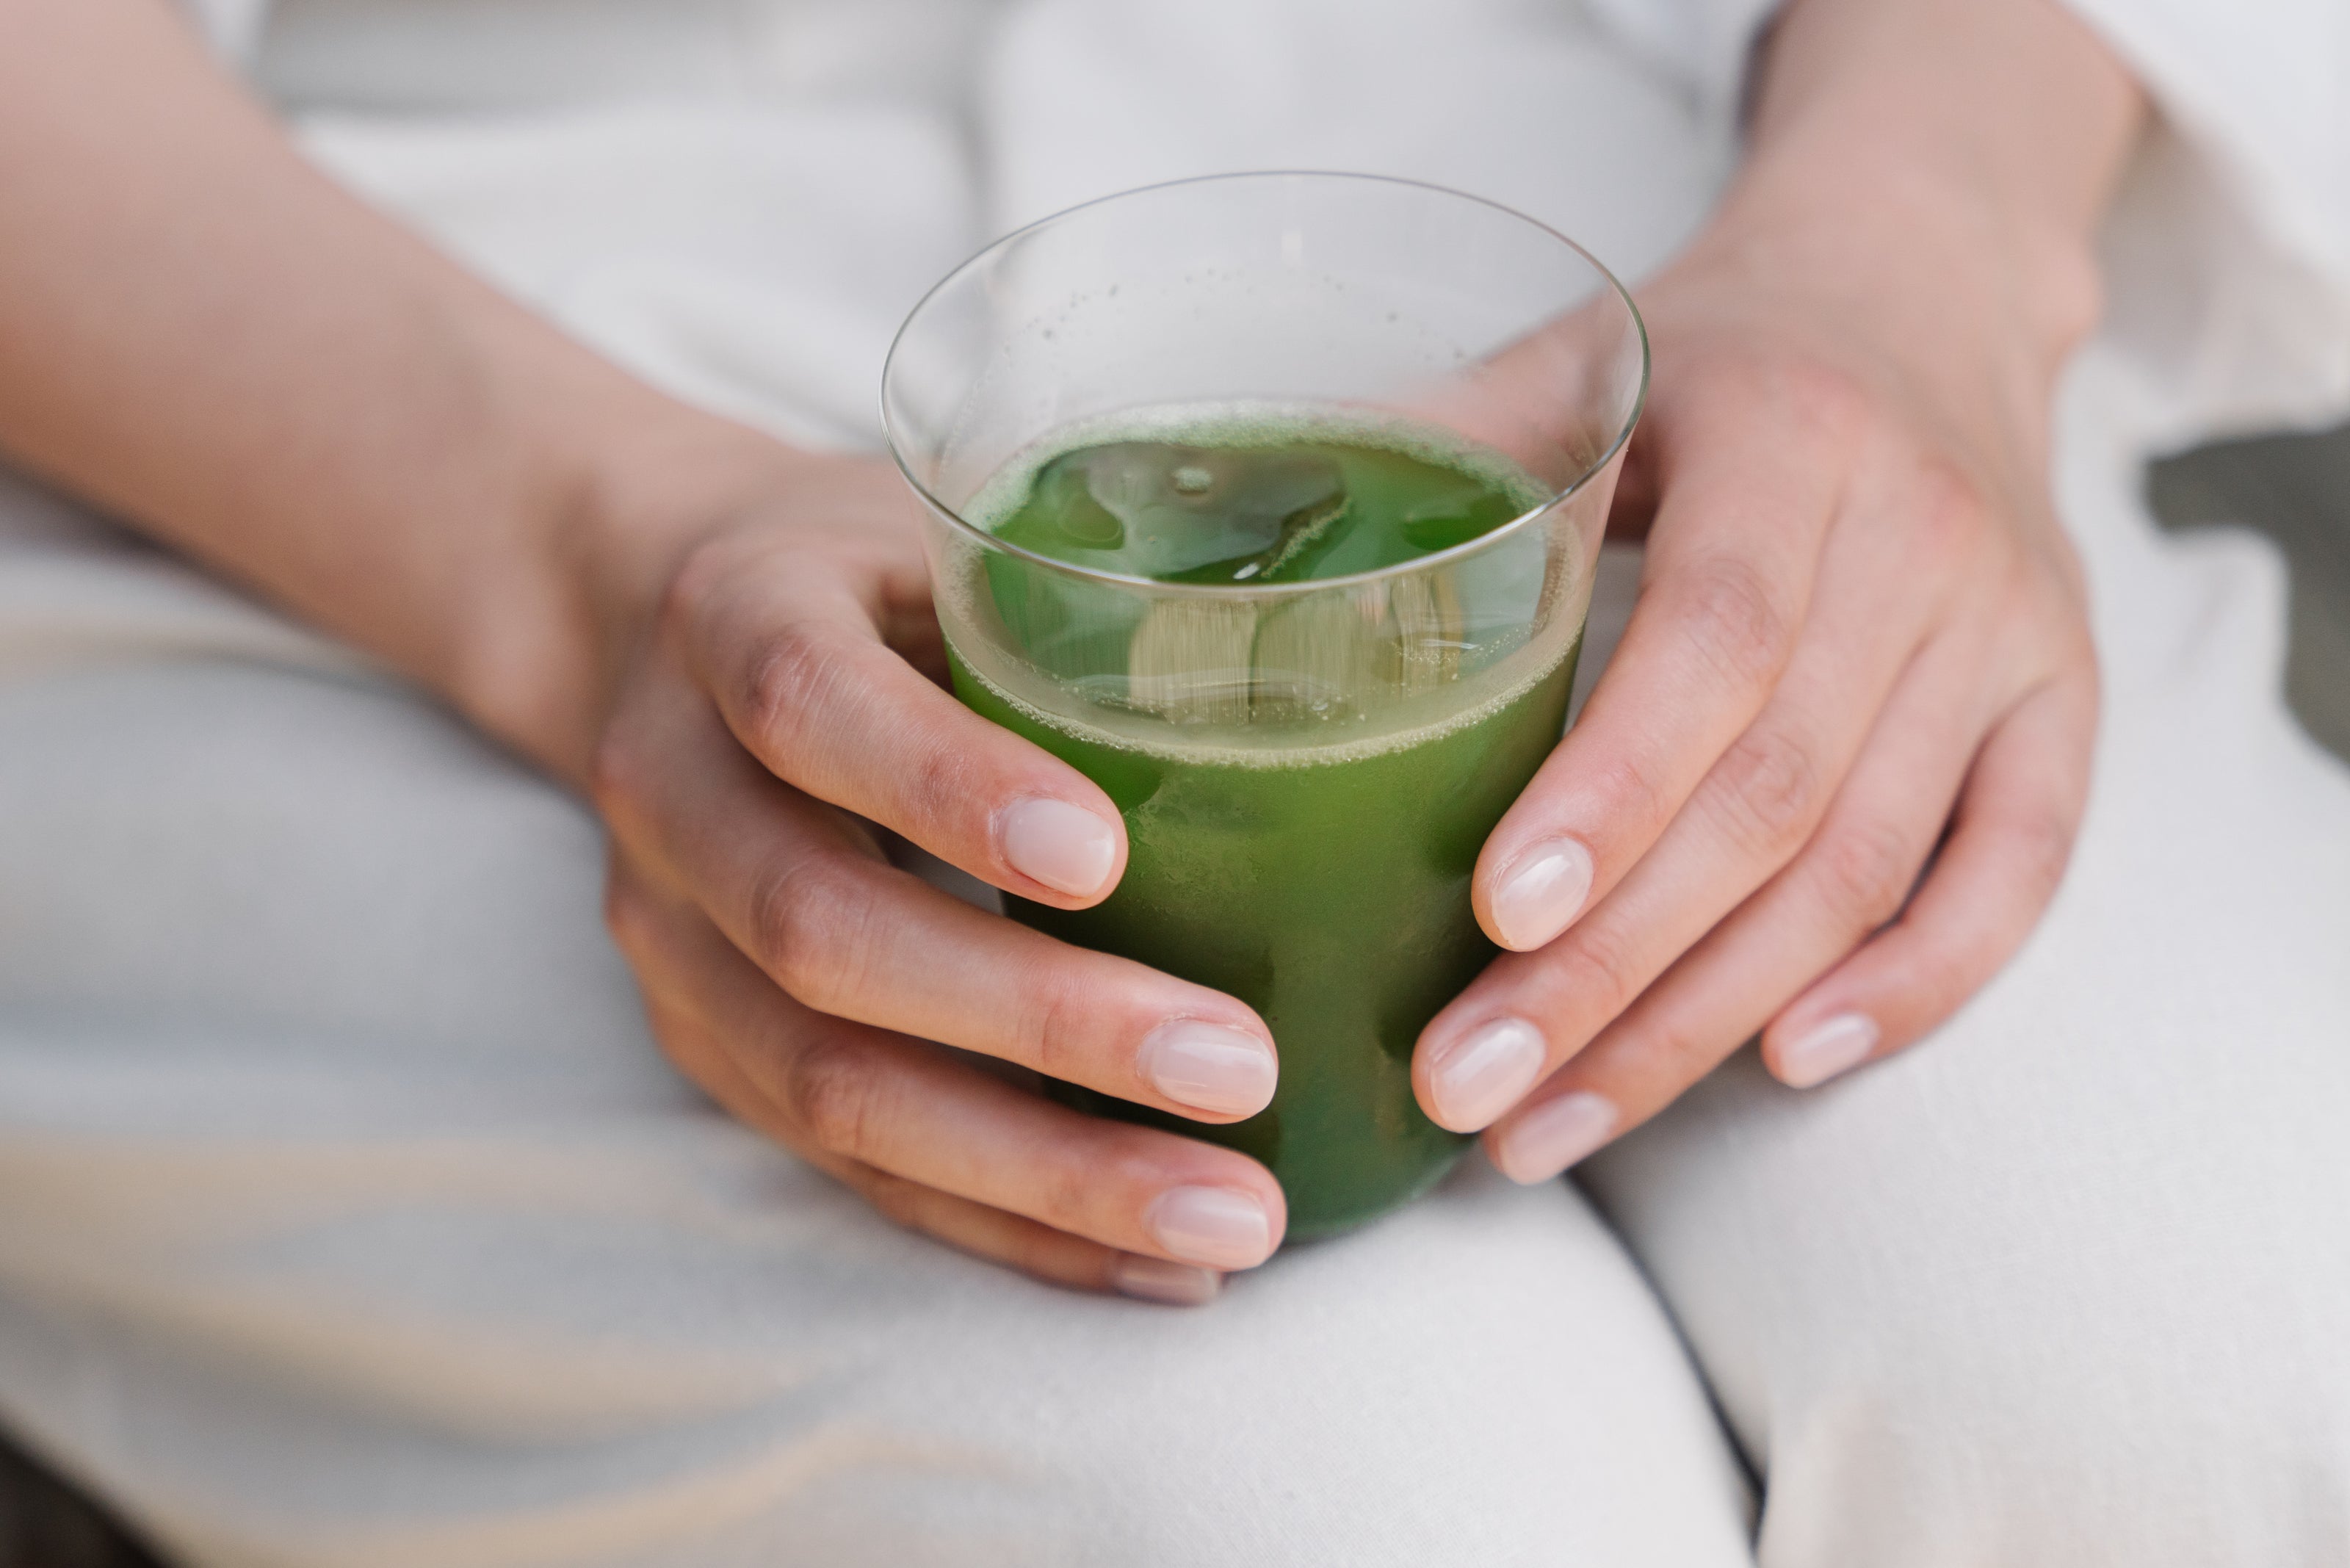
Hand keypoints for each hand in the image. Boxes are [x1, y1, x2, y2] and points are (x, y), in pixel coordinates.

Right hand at [585, 452, 1286, 1302]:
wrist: (650, 631)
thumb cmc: (865, 572)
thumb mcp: (944, 527)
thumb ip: (1072, 595)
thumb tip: (1342, 665)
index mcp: (731, 618)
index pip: (809, 704)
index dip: (944, 786)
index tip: (1108, 860)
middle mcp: (673, 789)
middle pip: (821, 934)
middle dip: (1038, 1023)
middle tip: (1237, 1069)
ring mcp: (672, 941)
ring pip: (831, 1090)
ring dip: (1043, 1171)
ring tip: (1232, 1217)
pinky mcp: (707, 1050)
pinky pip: (853, 1170)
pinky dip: (1012, 1225)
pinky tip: (1157, 1261)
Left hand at [1409, 163, 2106, 1181]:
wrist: (1930, 289)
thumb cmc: (1725, 351)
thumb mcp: (1586, 362)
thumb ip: (1434, 452)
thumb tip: (1217, 555)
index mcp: (1793, 439)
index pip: (1716, 639)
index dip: (1612, 790)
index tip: (1497, 918)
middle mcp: (1925, 540)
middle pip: (1778, 796)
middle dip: (1616, 969)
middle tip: (1468, 1086)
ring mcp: (2011, 633)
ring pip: (1871, 867)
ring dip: (1709, 1019)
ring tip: (1553, 1122)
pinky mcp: (2064, 702)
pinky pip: (2015, 872)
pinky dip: (1909, 985)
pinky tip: (1782, 1065)